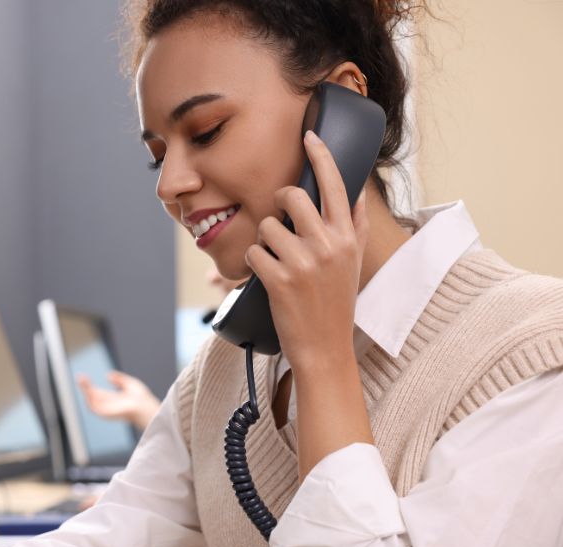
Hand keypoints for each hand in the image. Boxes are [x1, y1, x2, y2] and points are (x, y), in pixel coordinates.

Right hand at [77, 371, 160, 429]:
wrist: (147, 408)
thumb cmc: (143, 399)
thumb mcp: (130, 384)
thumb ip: (119, 379)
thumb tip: (107, 375)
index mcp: (113, 400)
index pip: (96, 393)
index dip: (89, 385)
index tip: (82, 377)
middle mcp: (108, 406)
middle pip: (92, 396)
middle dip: (85, 387)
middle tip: (79, 376)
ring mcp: (107, 411)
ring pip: (91, 402)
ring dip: (85, 391)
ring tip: (82, 380)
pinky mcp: (107, 414)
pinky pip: (94, 408)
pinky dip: (89, 399)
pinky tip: (88, 390)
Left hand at [244, 130, 368, 374]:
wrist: (325, 348)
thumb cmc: (336, 304)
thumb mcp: (353, 264)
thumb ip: (354, 228)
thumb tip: (355, 195)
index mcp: (346, 237)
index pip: (335, 186)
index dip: (320, 157)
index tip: (308, 135)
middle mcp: (328, 245)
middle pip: (291, 196)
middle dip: (277, 203)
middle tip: (278, 219)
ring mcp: (303, 263)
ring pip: (267, 226)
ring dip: (264, 240)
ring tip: (276, 260)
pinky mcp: (279, 281)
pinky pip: (253, 253)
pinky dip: (254, 264)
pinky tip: (267, 278)